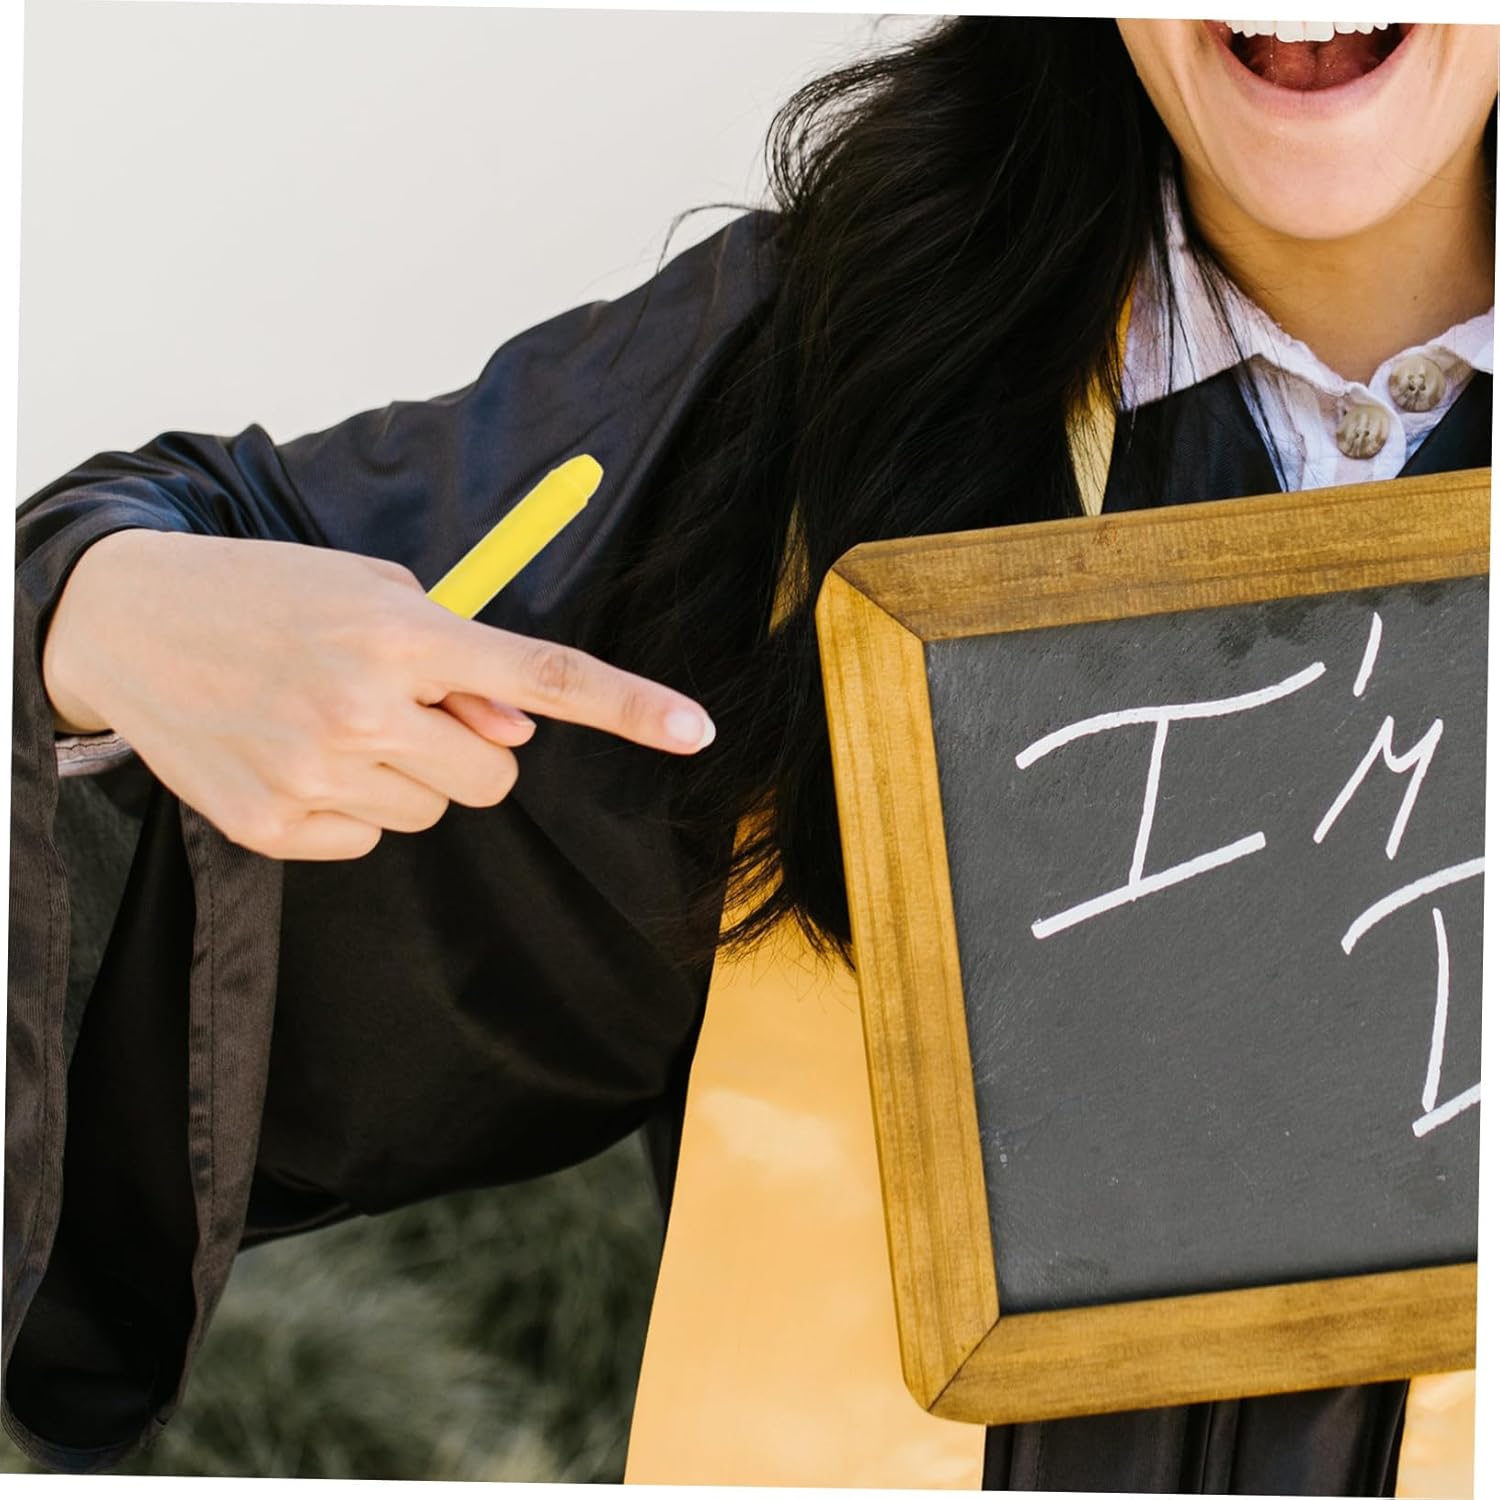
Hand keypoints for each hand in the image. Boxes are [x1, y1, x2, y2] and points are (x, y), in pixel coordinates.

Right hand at [42, 529, 716, 860]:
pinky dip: (349, 805)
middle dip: (467, 750)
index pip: (541, 676)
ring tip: (330, 721)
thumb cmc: (270, 597)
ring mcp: (313, 774)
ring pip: (432, 812)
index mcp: (399, 635)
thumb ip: (462, 663)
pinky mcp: (272, 827)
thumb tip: (518, 732)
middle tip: (400, 705)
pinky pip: (368, 840)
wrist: (128, 624)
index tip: (697, 731)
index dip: (628, 705)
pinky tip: (295, 755)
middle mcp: (362, 708)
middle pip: (493, 778)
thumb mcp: (373, 592)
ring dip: (405, 774)